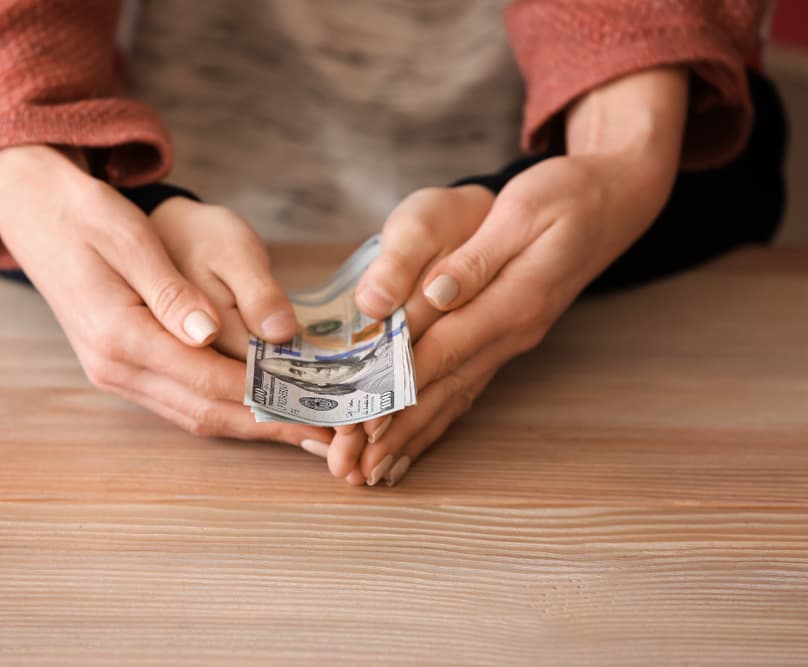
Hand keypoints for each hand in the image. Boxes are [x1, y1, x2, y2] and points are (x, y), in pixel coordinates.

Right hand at [0, 144, 332, 446]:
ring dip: (249, 425)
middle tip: (325, 433)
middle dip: (267, 424)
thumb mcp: (129, 238)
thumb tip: (206, 333)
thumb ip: (168, 290)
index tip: (314, 408)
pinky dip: (223, 410)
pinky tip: (257, 409)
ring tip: (303, 430)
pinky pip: (179, 403)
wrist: (36, 214)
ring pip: (192, 414)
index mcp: (119, 335)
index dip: (264, 398)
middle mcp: (115, 367)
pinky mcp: (122, 369)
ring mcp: (115, 374)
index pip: (206, 379)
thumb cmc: (85, 216)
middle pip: (204, 411)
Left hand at [333, 66, 690, 485]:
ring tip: (374, 471)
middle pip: (445, 387)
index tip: (364, 419)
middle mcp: (514, 331)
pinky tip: (414, 443)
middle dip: (397, 428)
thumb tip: (437, 293)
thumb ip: (479, 258)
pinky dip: (438, 420)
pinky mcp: (507, 338)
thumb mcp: (525, 210)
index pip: (445, 348)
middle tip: (355, 466)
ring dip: (413, 436)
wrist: (615, 201)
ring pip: (455, 397)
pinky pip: (468, 388)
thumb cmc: (568, 196)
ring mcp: (512, 340)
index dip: (401, 385)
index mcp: (515, 299)